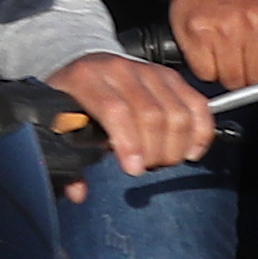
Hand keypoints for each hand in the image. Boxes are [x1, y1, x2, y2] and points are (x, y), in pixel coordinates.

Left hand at [47, 51, 214, 178]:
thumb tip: (78, 192)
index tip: (134, 169)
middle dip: (154, 150)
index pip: (116, 111)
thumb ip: (66, 157)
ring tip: (163, 160)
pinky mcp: (171, 76)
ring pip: (177, 112)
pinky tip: (190, 151)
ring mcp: (149, 71)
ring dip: (176, 145)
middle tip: (147, 167)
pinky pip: (196, 104)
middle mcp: (120, 70)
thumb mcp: (57, 122)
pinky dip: (200, 131)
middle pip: (151, 115)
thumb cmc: (71, 100)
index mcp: (86, 79)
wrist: (85, 66)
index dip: (129, 143)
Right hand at [163, 0, 257, 93]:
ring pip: (230, 80)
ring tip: (232, 50)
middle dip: (255, 76)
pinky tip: (214, 49)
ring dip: (231, 72)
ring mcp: (224, 29)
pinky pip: (206, 72)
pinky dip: (209, 67)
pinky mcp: (197, 33)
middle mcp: (256, 23)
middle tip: (251, 58)